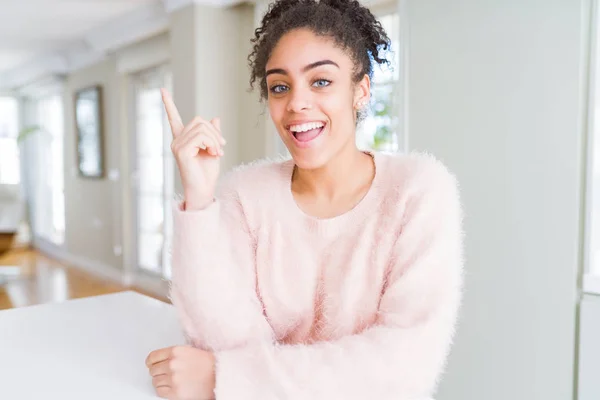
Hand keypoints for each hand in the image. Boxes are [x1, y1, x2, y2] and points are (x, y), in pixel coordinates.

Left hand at [146, 345, 215, 399]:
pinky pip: (160, 391)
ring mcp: (173, 378)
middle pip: (153, 370)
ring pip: (155, 381)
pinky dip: (164, 390)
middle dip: (158, 372)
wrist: (220, 375)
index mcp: (176, 351)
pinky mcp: (176, 392)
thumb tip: (162, 360)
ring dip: (161, 382)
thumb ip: (175, 354)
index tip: (152, 365)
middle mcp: (172, 364)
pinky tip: (172, 387)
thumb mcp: (191, 350)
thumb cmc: (209, 364)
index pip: (152, 357)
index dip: (151, 362)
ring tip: (172, 380)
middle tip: (166, 373)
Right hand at [161, 88, 225, 209]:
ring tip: (218, 152)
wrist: (204, 189)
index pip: (173, 118)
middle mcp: (177, 140)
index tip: (162, 90)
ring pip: (201, 128)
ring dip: (215, 139)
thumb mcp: (214, 148)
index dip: (168, 104)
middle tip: (222, 147)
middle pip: (199, 120)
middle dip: (214, 131)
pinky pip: (201, 137)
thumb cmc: (207, 172)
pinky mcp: (181, 151)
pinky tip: (214, 153)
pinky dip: (212, 143)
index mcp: (183, 139)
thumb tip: (216, 117)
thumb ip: (213, 133)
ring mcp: (177, 145)